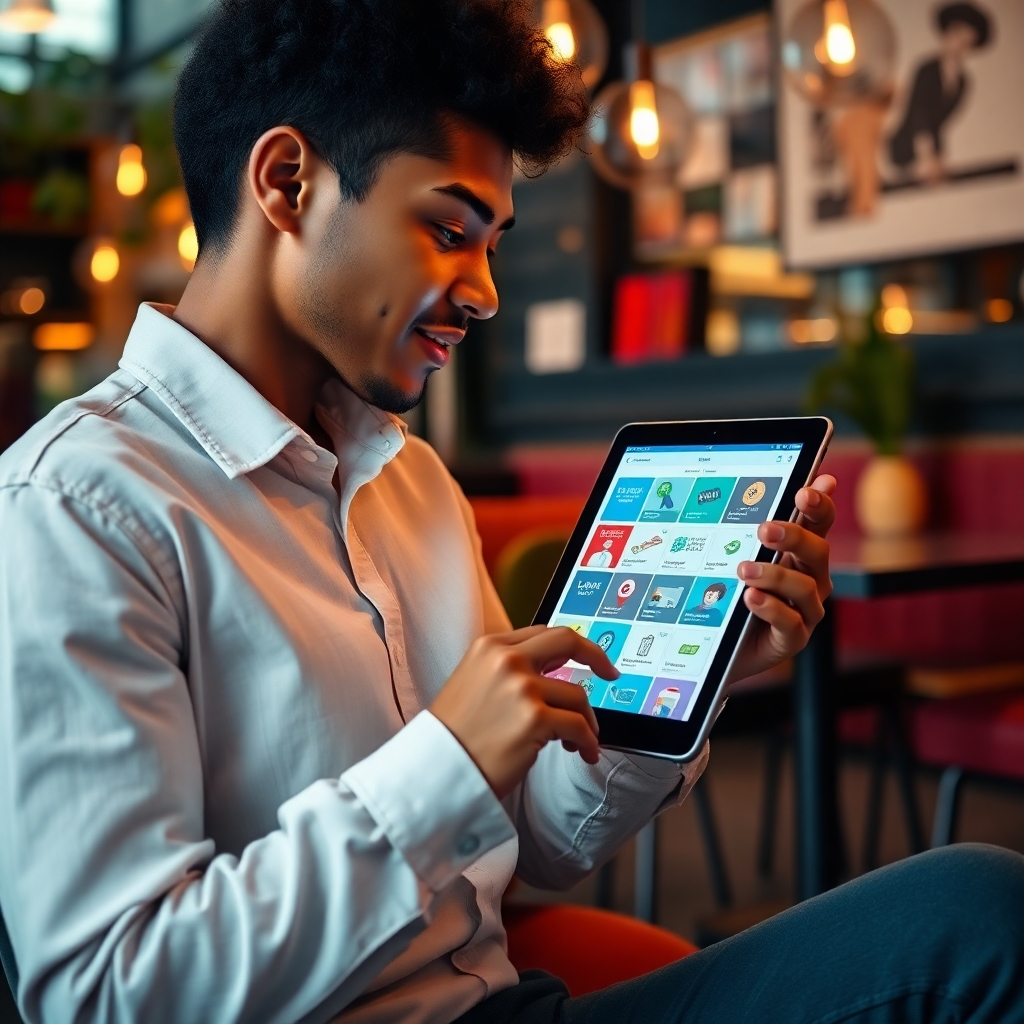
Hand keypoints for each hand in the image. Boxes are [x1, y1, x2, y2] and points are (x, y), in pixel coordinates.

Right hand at [430, 626, 617, 799]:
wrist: (434, 770)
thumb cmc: (453, 736)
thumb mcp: (472, 682)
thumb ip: (507, 668)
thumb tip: (553, 668)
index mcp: (489, 647)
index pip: (544, 633)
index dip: (572, 646)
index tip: (588, 659)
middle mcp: (506, 660)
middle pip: (567, 641)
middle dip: (596, 656)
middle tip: (610, 673)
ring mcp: (521, 688)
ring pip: (577, 695)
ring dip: (587, 721)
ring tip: (580, 741)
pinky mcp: (534, 719)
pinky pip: (579, 727)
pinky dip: (588, 742)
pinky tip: (584, 753)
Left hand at [729, 475, 835, 682]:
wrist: (724, 645)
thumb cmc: (739, 594)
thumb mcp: (744, 556)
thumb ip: (762, 529)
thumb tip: (776, 491)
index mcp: (802, 554)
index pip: (819, 523)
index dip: (819, 506)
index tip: (804, 493)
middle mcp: (812, 580)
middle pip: (818, 552)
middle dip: (793, 537)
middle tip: (764, 529)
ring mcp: (806, 611)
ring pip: (805, 588)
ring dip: (775, 575)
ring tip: (744, 570)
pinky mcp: (793, 639)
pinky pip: (790, 622)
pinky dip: (770, 608)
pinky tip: (750, 598)